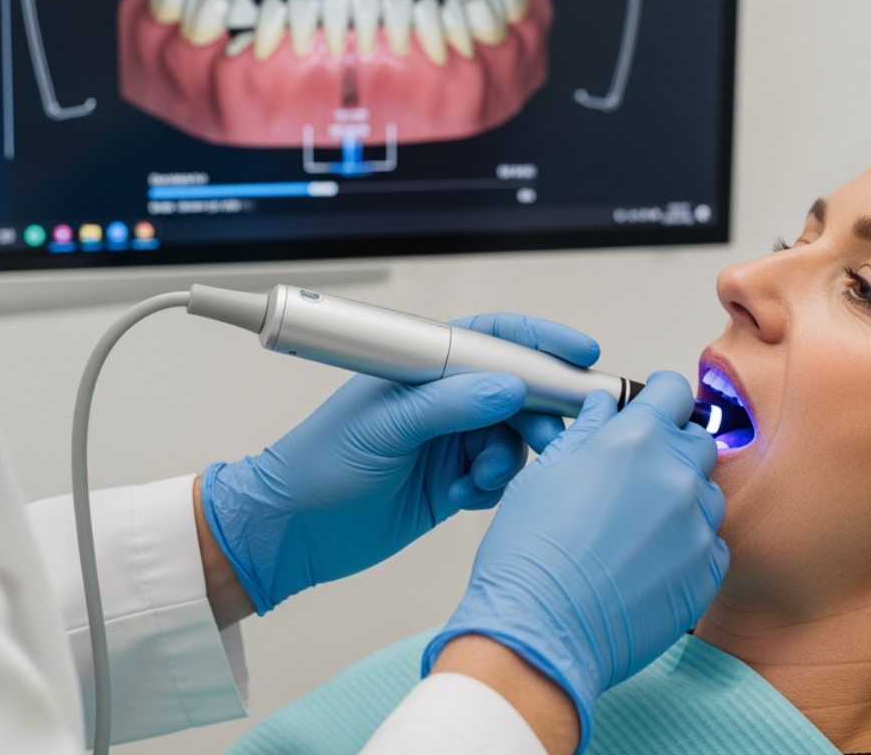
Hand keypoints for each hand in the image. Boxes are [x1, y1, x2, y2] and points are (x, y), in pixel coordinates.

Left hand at [200, 314, 599, 613]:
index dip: (540, 341)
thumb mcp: (382, 428)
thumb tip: (509, 387)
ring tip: (478, 479)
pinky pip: (501, 476)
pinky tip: (459, 499)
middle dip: (538, 412)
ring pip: (515, 438)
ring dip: (508, 459)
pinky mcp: (455, 479)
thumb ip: (447, 405)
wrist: (291, 533)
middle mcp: (443, 397)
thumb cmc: (316, 466)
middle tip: (548, 438)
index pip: (493, 338)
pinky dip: (492, 488)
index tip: (579, 354)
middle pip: (518, 388)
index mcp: (423, 366)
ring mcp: (451, 438)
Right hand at [422, 371, 728, 753]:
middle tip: (637, 475)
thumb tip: (604, 408)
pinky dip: (689, 546)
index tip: (656, 406)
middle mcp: (676, 475)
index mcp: (636, 439)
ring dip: (682, 500)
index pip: (673, 391)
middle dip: (672, 449)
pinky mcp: (707, 570)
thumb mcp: (545, 473)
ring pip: (707, 493)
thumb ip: (586, 431)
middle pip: (697, 441)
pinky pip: (712, 543)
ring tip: (637, 528)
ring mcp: (697, 524)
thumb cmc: (530, 558)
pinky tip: (650, 561)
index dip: (661, 396)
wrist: (541, 631)